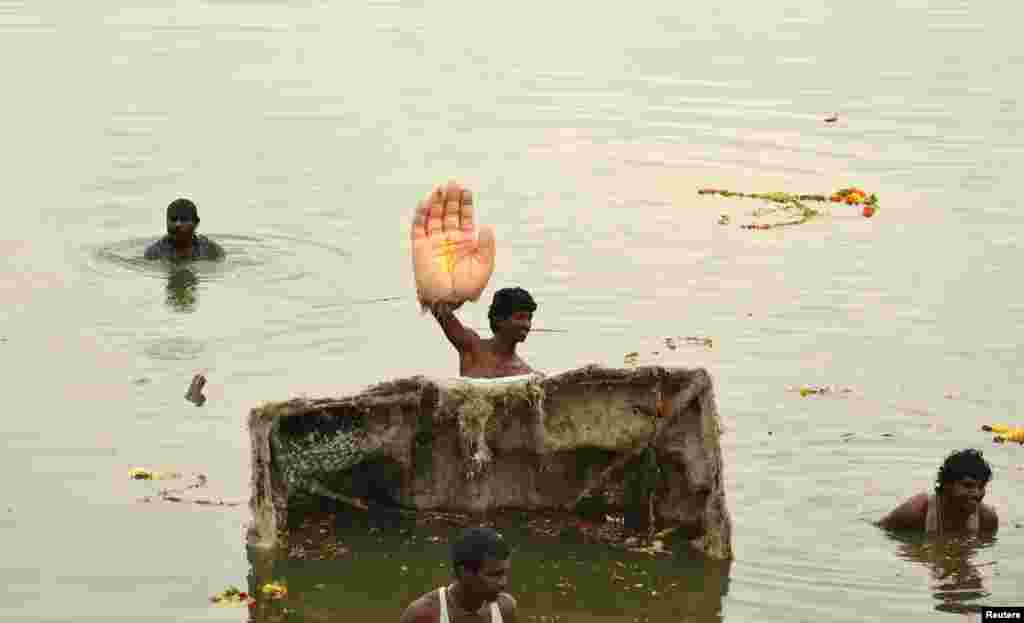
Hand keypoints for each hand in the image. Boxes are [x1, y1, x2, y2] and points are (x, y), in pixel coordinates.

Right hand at [410, 181, 495, 306]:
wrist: (446, 301)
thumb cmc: (466, 289)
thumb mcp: (484, 268)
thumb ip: (486, 247)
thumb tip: (486, 227)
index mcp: (466, 242)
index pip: (465, 217)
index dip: (465, 204)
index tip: (466, 191)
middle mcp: (449, 239)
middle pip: (449, 213)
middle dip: (451, 199)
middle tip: (453, 184)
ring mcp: (434, 242)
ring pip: (434, 217)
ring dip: (437, 203)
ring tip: (441, 189)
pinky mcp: (420, 248)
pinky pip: (419, 228)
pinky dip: (421, 216)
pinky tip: (425, 203)